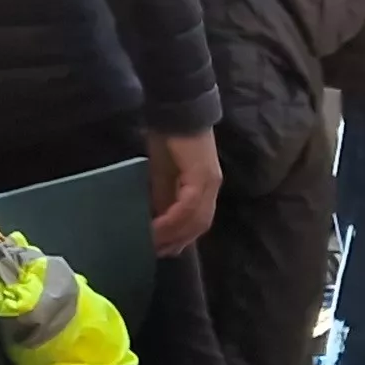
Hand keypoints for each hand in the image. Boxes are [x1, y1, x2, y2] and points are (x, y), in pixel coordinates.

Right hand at [149, 127, 220, 253]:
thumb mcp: (163, 172)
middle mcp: (212, 188)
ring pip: (196, 219)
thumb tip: (158, 218)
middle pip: (199, 225)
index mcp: (205, 187)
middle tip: (156, 253)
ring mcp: (209, 183)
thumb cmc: (168, 137)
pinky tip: (155, 227)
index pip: (197, 221)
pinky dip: (172, 220)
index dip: (181, 237)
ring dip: (174, 234)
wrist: (176, 111)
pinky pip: (188, 206)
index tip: (160, 249)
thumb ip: (164, 195)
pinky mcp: (202, 177)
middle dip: (178, 241)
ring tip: (153, 244)